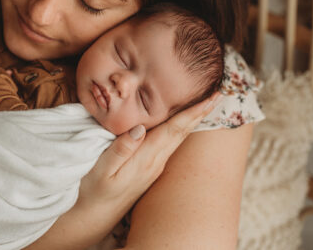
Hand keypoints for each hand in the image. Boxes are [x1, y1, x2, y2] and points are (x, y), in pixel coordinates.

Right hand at [78, 93, 220, 209]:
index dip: (193, 113)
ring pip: (178, 139)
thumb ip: (120, 149)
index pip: (174, 130)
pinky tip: (184, 124)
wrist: (94, 217)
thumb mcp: (101, 170)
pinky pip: (170, 144)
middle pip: (182, 133)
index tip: (211, 98)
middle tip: (219, 94)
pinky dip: (181, 130)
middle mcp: (155, 163)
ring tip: (206, 105)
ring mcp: (155, 167)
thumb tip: (140, 129)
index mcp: (145, 159)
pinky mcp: (150, 170)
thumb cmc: (93, 191)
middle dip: (200, 113)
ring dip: (193, 121)